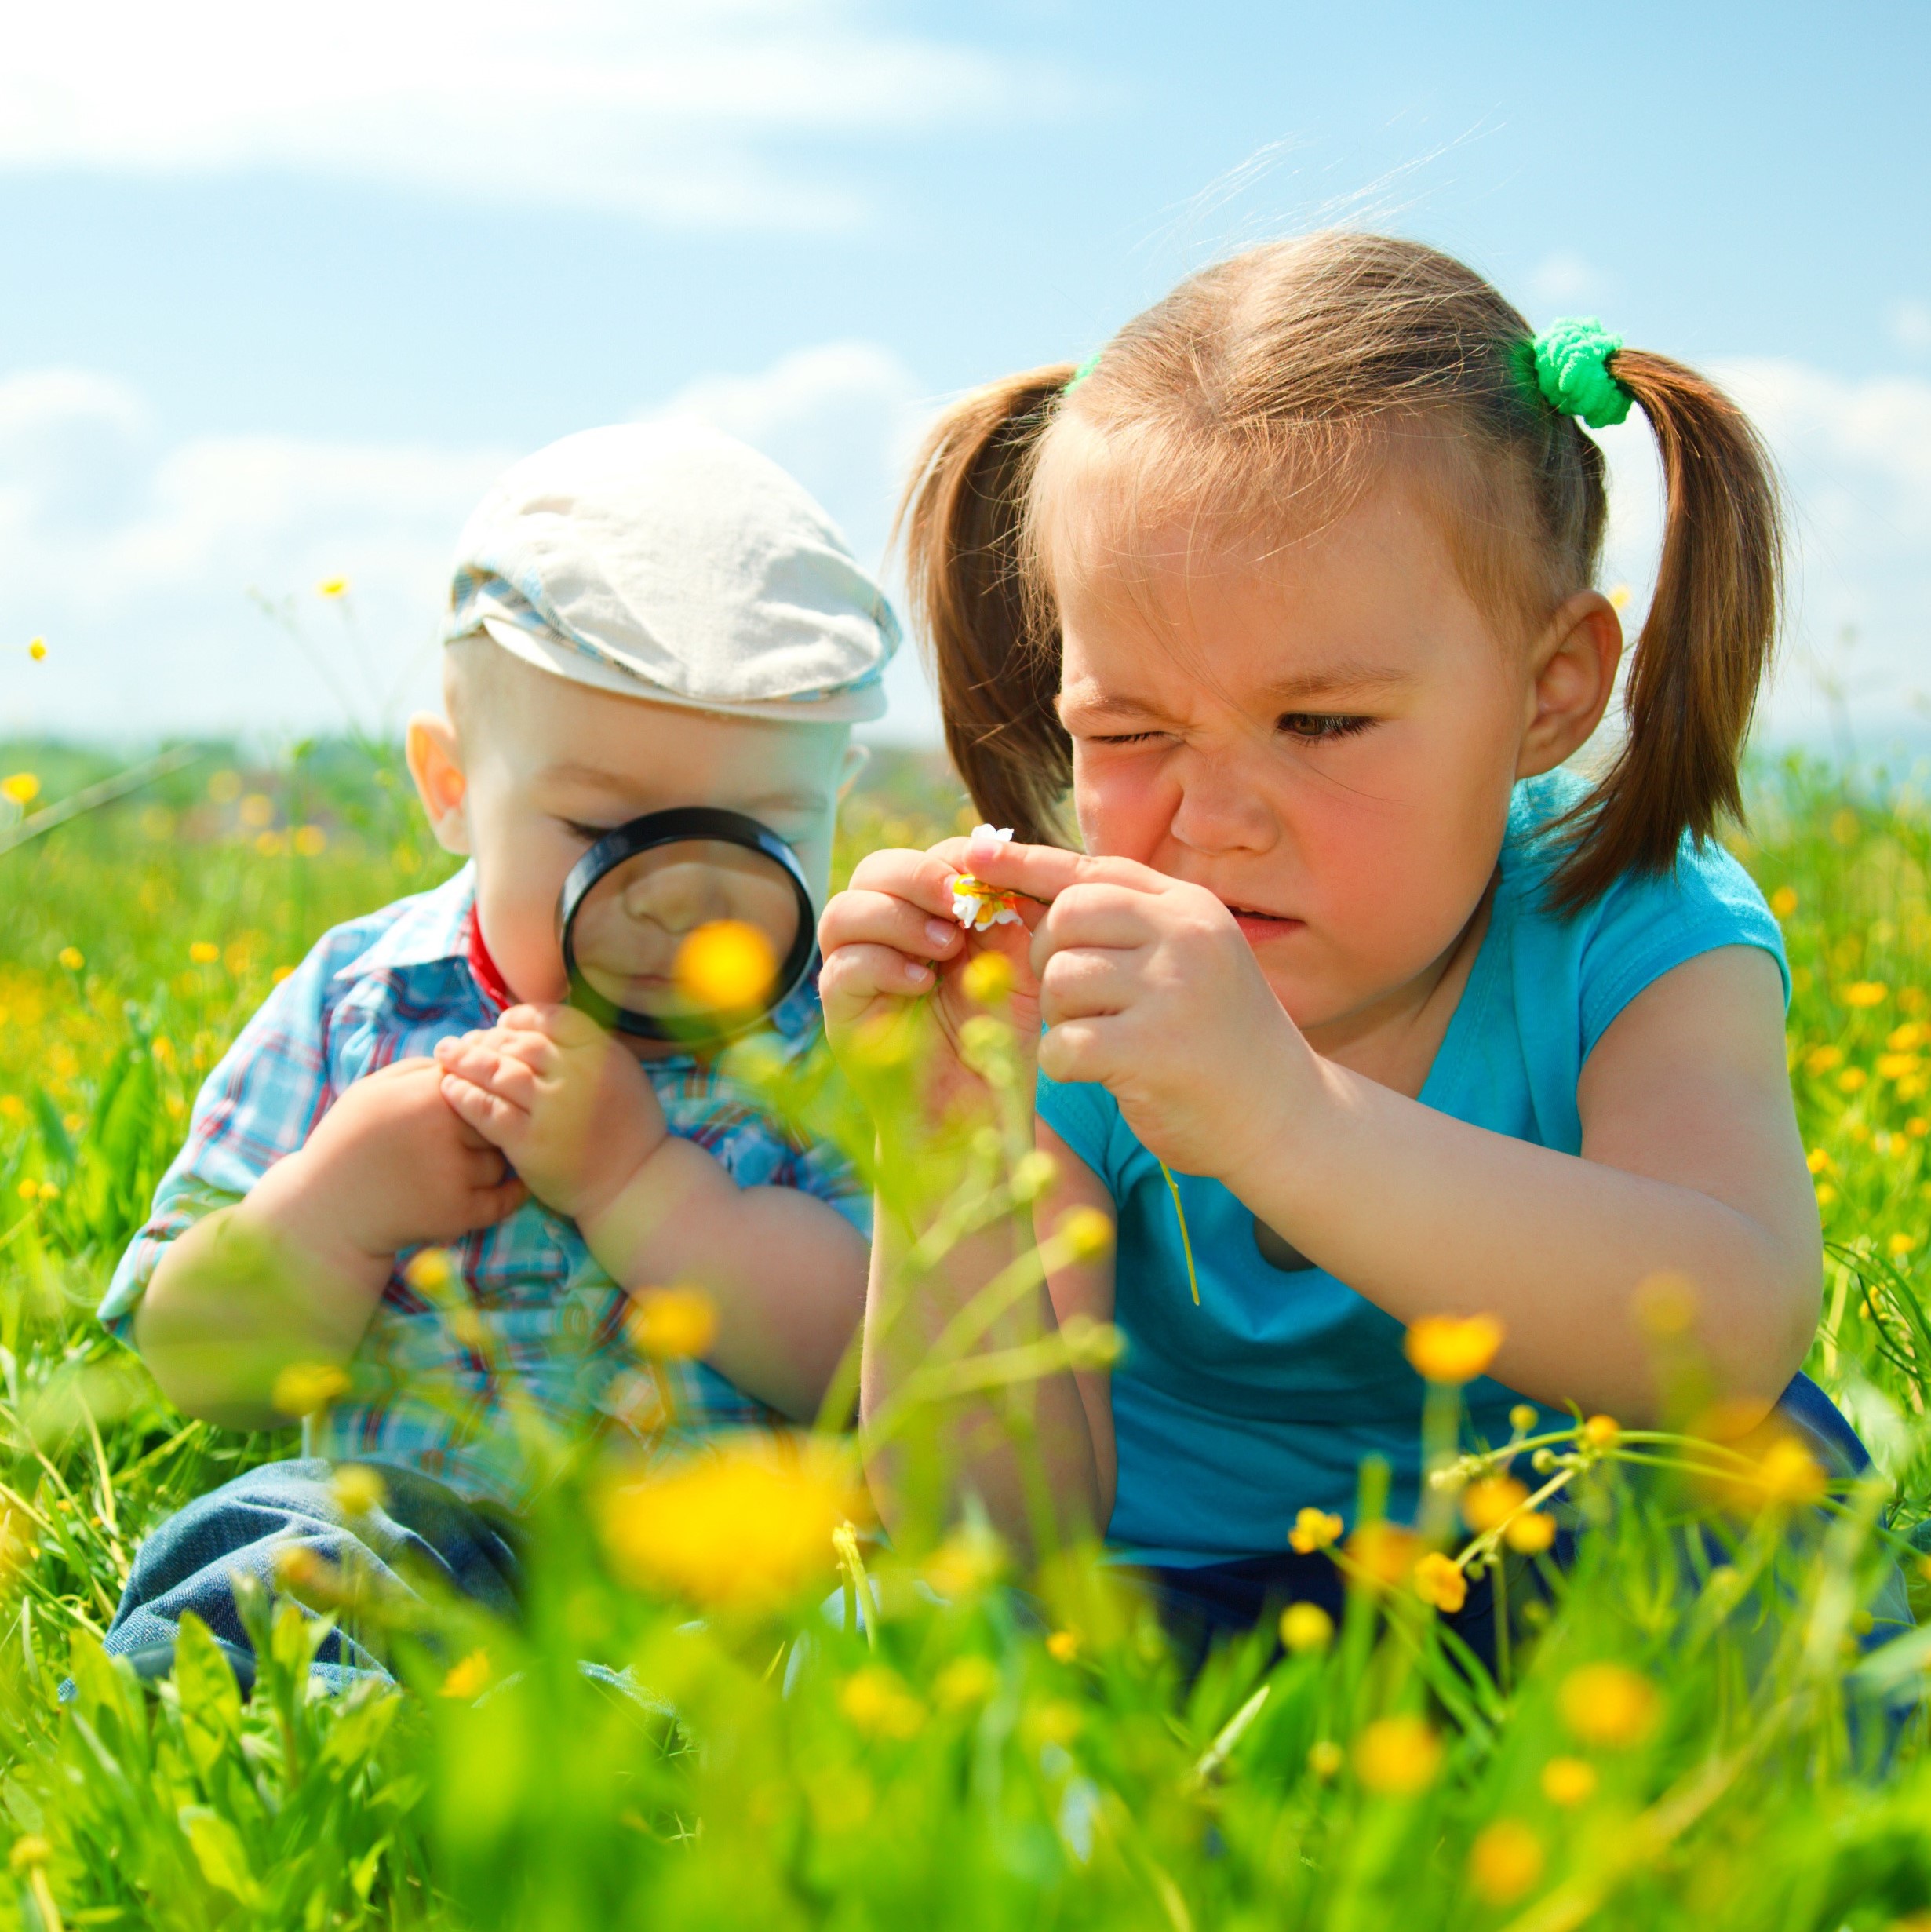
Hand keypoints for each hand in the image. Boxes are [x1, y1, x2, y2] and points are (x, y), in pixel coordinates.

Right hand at [252, 1056, 526, 1271]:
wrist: (324, 1211)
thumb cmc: (348, 1142)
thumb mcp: (373, 1090)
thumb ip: (422, 1070)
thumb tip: (470, 1057)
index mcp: (426, 1094)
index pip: (486, 1080)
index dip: (482, 1094)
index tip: (475, 1106)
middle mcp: (444, 1130)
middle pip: (498, 1119)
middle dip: (489, 1128)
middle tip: (472, 1138)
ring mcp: (453, 1173)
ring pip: (500, 1159)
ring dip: (490, 1163)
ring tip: (462, 1167)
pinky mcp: (458, 1212)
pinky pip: (505, 1199)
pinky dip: (509, 1194)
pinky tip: (507, 1186)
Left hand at [433, 1004, 667, 1224]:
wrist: (634, 1184)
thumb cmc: (626, 1129)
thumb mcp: (622, 1073)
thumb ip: (586, 1049)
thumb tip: (536, 1028)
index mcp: (603, 1054)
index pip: (551, 1019)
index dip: (520, 1018)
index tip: (502, 1025)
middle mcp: (579, 1076)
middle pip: (520, 1044)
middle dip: (486, 1039)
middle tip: (463, 1041)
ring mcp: (554, 1109)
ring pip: (499, 1073)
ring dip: (467, 1061)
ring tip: (446, 1056)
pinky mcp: (531, 1143)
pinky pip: (488, 1111)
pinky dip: (465, 1097)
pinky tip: (450, 1089)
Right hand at [817, 838, 1043, 1112]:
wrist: (976, 1115)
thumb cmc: (999, 1040)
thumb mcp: (1021, 967)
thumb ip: (1015, 913)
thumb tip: (1005, 858)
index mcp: (926, 917)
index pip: (923, 859)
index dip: (954, 859)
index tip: (994, 878)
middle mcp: (884, 937)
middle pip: (874, 871)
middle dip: (918, 877)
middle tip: (960, 905)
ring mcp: (856, 973)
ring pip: (844, 911)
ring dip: (897, 918)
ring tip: (946, 950)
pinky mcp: (842, 1013)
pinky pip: (841, 968)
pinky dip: (883, 965)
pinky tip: (923, 985)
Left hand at [933, 834, 1317, 1182]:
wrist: (1287, 1117)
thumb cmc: (1220, 1040)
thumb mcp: (1188, 960)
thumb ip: (1127, 924)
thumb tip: (1028, 889)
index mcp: (1189, 907)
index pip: (1092, 871)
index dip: (1026, 863)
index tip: (973, 854)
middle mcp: (1185, 935)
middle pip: (1066, 918)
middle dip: (1049, 960)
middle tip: (1075, 1000)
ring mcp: (1173, 989)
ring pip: (1061, 981)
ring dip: (1062, 1018)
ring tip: (1102, 1040)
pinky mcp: (1154, 1049)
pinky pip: (1065, 1044)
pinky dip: (1066, 1065)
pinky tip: (1100, 1074)